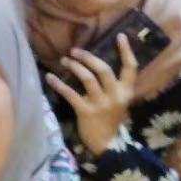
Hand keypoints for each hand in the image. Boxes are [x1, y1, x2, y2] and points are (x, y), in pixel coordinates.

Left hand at [44, 34, 138, 154]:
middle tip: (74, 51)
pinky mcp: (86, 112)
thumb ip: (114, 86)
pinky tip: (50, 77)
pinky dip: (58, 84)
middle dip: (88, 58)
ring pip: (87, 78)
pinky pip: (70, 94)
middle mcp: (115, 96)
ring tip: (64, 60)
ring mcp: (101, 104)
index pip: (131, 68)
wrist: (107, 145)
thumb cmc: (110, 119)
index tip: (119, 35)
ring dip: (74, 67)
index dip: (126, 51)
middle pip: (103, 70)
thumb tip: (98, 64)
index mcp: (126, 92)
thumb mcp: (119, 102)